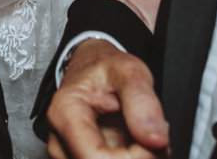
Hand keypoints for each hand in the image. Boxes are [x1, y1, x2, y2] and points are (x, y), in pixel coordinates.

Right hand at [47, 39, 168, 158]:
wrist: (92, 67)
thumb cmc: (105, 68)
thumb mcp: (129, 71)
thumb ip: (143, 103)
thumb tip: (156, 141)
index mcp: (65, 113)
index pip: (96, 158)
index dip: (133, 157)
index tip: (152, 140)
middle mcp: (60, 140)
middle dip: (138, 157)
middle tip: (151, 132)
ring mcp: (67, 154)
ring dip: (136, 158)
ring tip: (141, 132)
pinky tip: (135, 143)